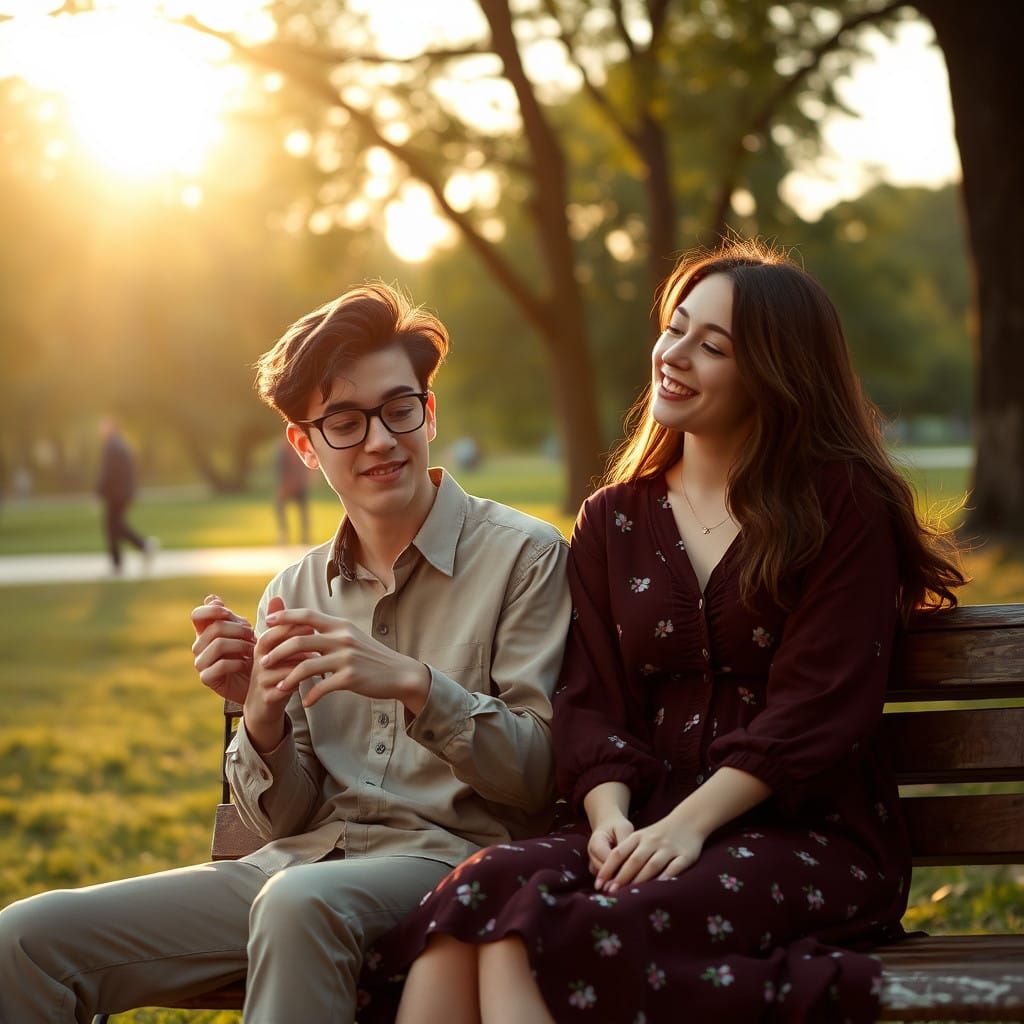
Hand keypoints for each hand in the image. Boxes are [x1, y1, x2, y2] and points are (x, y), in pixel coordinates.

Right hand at [190, 594, 256, 705]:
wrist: (257, 681)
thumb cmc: (251, 652)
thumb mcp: (244, 631)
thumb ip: (231, 616)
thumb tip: (211, 598)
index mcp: (205, 631)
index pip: (197, 614)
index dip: (212, 610)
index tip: (229, 613)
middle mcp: (199, 646)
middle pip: (215, 628)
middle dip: (239, 629)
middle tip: (253, 636)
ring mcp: (200, 662)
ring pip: (219, 645)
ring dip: (242, 645)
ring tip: (253, 649)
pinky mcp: (206, 678)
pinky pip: (221, 665)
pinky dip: (238, 662)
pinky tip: (247, 664)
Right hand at [241, 597, 318, 748]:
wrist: (264, 705)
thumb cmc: (277, 671)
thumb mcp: (278, 647)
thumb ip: (280, 624)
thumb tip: (277, 596)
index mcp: (261, 645)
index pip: (276, 629)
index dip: (295, 626)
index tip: (314, 627)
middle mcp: (258, 660)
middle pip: (278, 645)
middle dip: (300, 642)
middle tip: (320, 641)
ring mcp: (261, 679)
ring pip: (286, 667)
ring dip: (306, 664)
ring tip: (323, 662)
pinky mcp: (268, 697)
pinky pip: (287, 686)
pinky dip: (303, 682)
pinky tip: (316, 681)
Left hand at [261, 607, 430, 710]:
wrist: (399, 673)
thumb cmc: (372, 657)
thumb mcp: (352, 637)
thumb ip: (330, 632)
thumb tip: (305, 627)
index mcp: (341, 625)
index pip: (307, 615)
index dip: (285, 615)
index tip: (268, 621)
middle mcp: (342, 638)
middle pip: (300, 639)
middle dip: (277, 651)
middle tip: (264, 661)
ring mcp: (347, 658)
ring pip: (306, 664)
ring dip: (288, 677)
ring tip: (278, 685)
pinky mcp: (351, 677)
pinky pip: (322, 687)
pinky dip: (310, 695)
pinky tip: (305, 701)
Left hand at [594, 811, 705, 892]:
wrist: (688, 820)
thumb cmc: (659, 834)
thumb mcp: (641, 837)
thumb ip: (627, 854)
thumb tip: (609, 878)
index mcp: (638, 837)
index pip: (619, 852)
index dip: (608, 868)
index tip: (598, 883)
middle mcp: (652, 841)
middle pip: (634, 860)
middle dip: (621, 877)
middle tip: (611, 892)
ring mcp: (668, 848)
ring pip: (652, 865)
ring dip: (640, 880)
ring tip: (630, 895)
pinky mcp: (685, 855)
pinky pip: (675, 867)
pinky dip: (666, 877)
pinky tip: (659, 888)